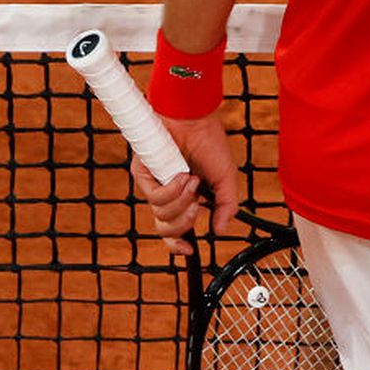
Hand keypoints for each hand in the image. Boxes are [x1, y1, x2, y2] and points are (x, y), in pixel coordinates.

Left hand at [130, 110, 240, 258]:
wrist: (196, 119)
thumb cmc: (210, 143)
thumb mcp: (226, 179)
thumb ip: (227, 206)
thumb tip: (220, 232)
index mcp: (186, 198)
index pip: (175, 230)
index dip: (178, 245)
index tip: (189, 250)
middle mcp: (168, 194)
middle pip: (166, 229)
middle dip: (183, 223)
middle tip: (197, 207)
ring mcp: (155, 184)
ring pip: (161, 215)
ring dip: (181, 201)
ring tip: (192, 180)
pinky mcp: (143, 174)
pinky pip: (154, 197)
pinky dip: (171, 190)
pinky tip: (182, 176)